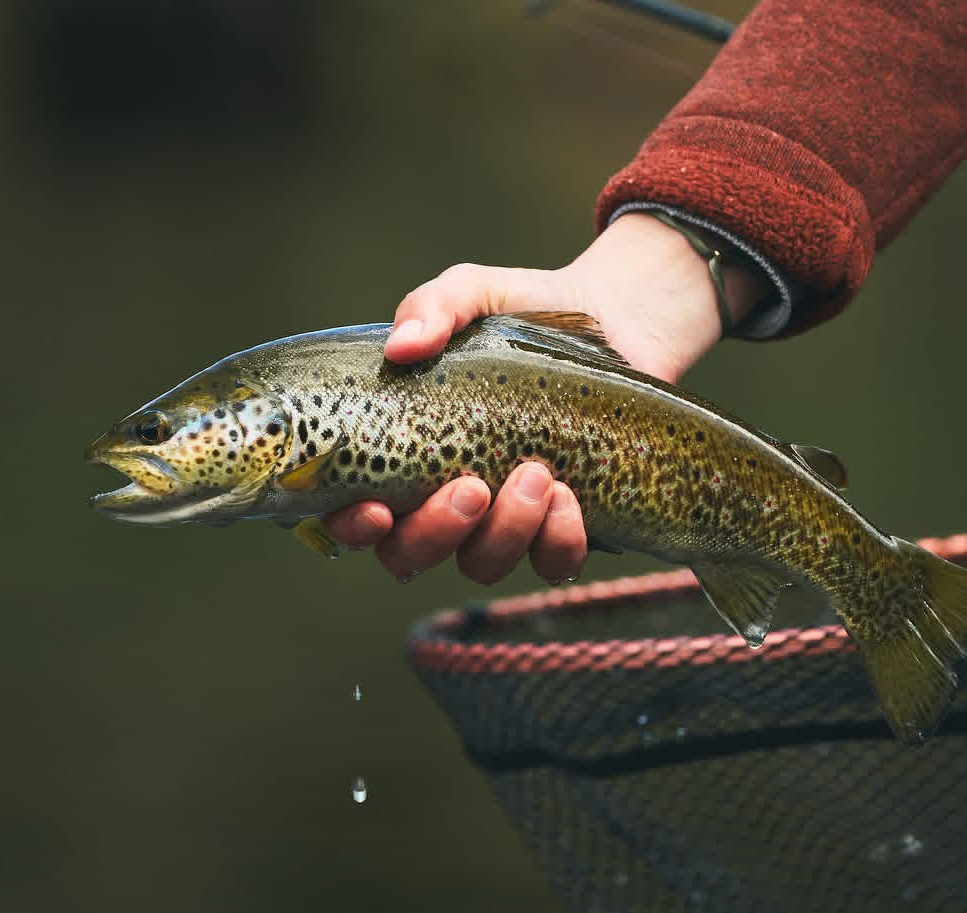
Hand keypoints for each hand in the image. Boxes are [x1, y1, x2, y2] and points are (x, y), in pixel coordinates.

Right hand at [323, 212, 766, 584]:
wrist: (617, 318)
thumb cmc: (525, 309)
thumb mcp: (473, 293)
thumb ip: (432, 308)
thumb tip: (402, 346)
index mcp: (401, 450)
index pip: (350, 511)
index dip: (350, 526)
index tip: (377, 509)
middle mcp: (441, 497)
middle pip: (408, 555)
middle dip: (435, 532)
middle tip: (471, 487)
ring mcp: (501, 520)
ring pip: (480, 565)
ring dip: (504, 533)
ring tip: (538, 473)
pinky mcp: (561, 527)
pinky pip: (550, 565)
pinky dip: (557, 542)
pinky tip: (569, 496)